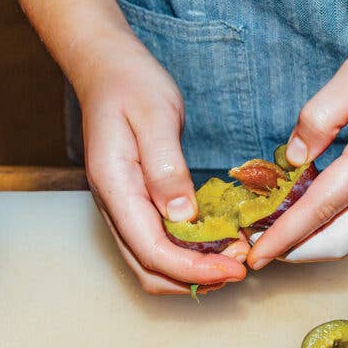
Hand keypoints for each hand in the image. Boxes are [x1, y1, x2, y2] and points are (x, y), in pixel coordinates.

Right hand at [73, 30, 249, 293]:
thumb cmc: (132, 85)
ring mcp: (122, 210)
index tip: (235, 268)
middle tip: (241, 266)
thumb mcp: (155, 116)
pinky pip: (157, 246)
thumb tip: (183, 215)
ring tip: (234, 258)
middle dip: (196, 279)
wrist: (107, 68)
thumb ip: (166, 166)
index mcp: (115, 188)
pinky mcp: (135, 206)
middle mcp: (114, 207)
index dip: (194, 269)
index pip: (151, 250)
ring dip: (193, 273)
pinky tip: (217, 244)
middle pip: (149, 270)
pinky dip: (188, 256)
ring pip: (152, 265)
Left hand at [247, 10, 347, 268]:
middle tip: (262, 251)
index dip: (287, 234)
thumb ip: (321, 115)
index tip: (258, 253)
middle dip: (299, 252)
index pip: (324, 205)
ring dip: (315, 244)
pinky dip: (333, 226)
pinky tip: (309, 213)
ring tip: (279, 236)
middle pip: (344, 238)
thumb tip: (294, 158)